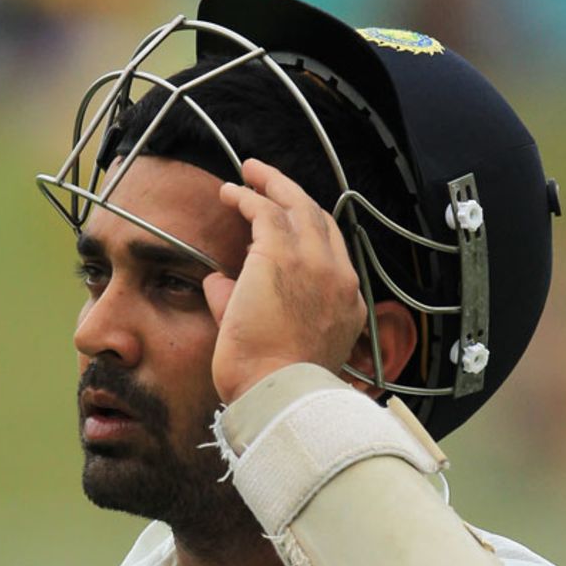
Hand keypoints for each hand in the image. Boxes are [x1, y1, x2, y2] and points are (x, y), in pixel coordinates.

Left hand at [204, 159, 367, 402]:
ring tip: (250, 173)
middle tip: (269, 180)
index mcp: (348, 302)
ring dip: (271, 185)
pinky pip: (264, 211)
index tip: (289, 221)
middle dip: (294, 195)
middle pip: (320, 219)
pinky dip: (247, 197)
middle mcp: (338, 277)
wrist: (278, 392)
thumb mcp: (280, 342)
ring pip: (296, 206)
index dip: (311, 230)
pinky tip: (230, 193)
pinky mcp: (280, 255)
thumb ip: (248, 304)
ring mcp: (313, 262)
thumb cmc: (275, 382)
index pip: (333, 251)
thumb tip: (218, 281)